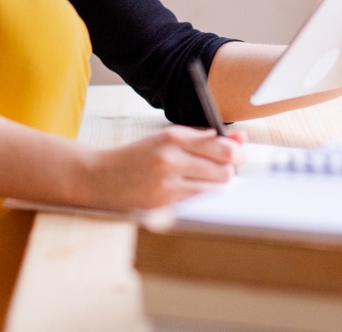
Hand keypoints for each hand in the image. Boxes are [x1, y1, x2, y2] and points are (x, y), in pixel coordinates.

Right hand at [83, 126, 245, 210]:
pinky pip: (199, 202)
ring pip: (215, 188)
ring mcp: (167, 184)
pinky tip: (192, 190)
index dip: (237, 152)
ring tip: (204, 179)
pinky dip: (203, 196)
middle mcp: (170, 158)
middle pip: (224, 169)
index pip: (222, 146)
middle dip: (230, 169)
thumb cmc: (138, 156)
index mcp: (173, 137)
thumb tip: (240, 138)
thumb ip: (204, 138)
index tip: (238, 154)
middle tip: (224, 168)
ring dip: (217, 184)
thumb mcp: (168, 139)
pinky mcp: (164, 204)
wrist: (101, 177)